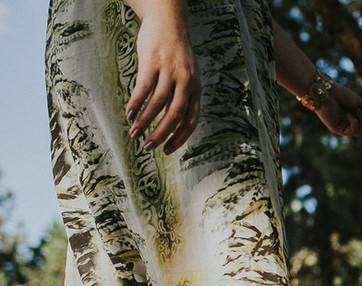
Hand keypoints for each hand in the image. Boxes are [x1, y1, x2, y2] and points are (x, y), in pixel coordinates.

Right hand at [125, 6, 200, 154]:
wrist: (168, 21)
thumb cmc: (175, 54)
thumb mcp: (185, 77)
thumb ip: (179, 98)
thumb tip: (168, 123)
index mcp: (196, 89)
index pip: (191, 120)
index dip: (179, 137)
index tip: (167, 150)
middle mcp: (186, 82)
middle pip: (175, 115)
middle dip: (161, 134)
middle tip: (148, 147)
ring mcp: (170, 71)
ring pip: (157, 103)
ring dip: (144, 121)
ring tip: (134, 134)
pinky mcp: (152, 62)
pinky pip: (144, 87)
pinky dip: (136, 103)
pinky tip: (128, 114)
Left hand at [313, 83, 361, 137]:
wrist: (326, 92)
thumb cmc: (340, 93)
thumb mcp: (357, 101)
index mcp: (354, 116)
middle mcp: (349, 123)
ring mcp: (344, 127)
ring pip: (360, 132)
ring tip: (357, 111)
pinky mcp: (338, 130)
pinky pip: (352, 131)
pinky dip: (354, 123)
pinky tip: (350, 115)